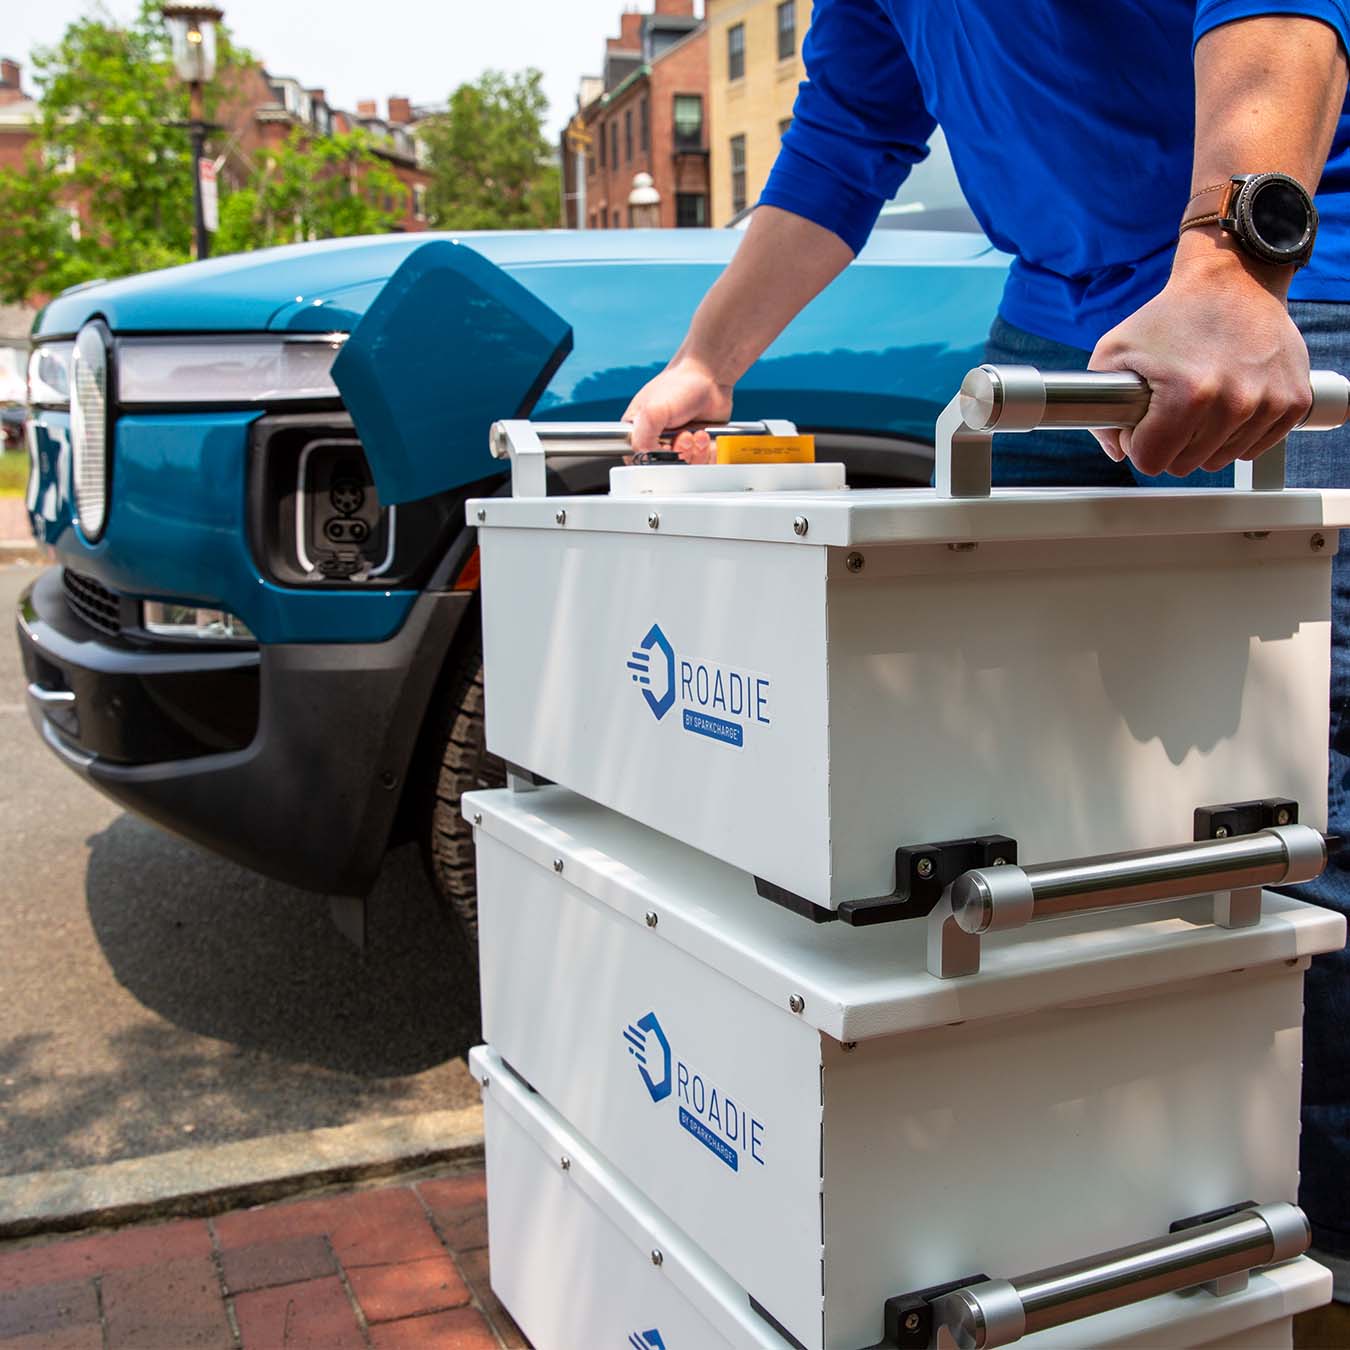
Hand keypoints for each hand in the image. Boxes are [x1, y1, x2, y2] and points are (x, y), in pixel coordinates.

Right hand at [623, 356, 733, 463]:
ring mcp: (679, 444)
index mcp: (638, 431)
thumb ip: (641, 439)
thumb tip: (645, 458)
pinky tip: (705, 436)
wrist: (710, 377)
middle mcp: (657, 440)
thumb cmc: (679, 385)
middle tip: (685, 436)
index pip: (639, 460)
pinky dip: (708, 453)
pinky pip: (704, 463)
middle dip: (680, 454)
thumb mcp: (652, 411)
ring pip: (687, 467)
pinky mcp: (698, 446)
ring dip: (695, 452)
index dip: (655, 460)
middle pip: (667, 467)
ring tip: (697, 433)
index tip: (665, 449)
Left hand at [1087, 244, 1310, 477]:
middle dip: (1170, 442)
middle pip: (1184, 466)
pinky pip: (1252, 448)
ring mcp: (1269, 404)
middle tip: (1171, 406)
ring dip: (1204, 439)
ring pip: (1219, 460)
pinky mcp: (1293, 402)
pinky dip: (1236, 433)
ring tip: (1201, 398)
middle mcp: (1234, 404)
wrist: (1235, 281)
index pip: (1151, 463)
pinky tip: (1228, 400)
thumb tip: (1119, 453)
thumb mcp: (1114, 353)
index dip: (1139, 443)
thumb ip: (1101, 412)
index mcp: (1188, 396)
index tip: (1144, 419)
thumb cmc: (1170, 316)